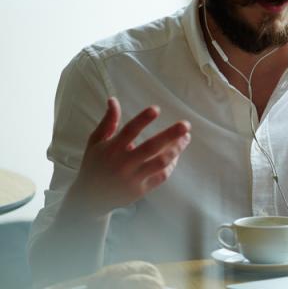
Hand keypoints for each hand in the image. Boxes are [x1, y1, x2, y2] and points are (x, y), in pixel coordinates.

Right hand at [63, 97, 190, 217]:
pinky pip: (161, 176)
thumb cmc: (95, 165)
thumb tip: (113, 99)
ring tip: (186, 138)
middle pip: (151, 147)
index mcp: (112, 149)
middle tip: (186, 125)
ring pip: (160, 162)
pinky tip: (177, 155)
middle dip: (170, 135)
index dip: (143, 119)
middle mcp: (123, 163)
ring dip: (176, 149)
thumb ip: (108, 122)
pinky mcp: (140, 190)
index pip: (129, 131)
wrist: (90, 198)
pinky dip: (171, 165)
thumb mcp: (96, 142)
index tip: (157, 109)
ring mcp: (133, 178)